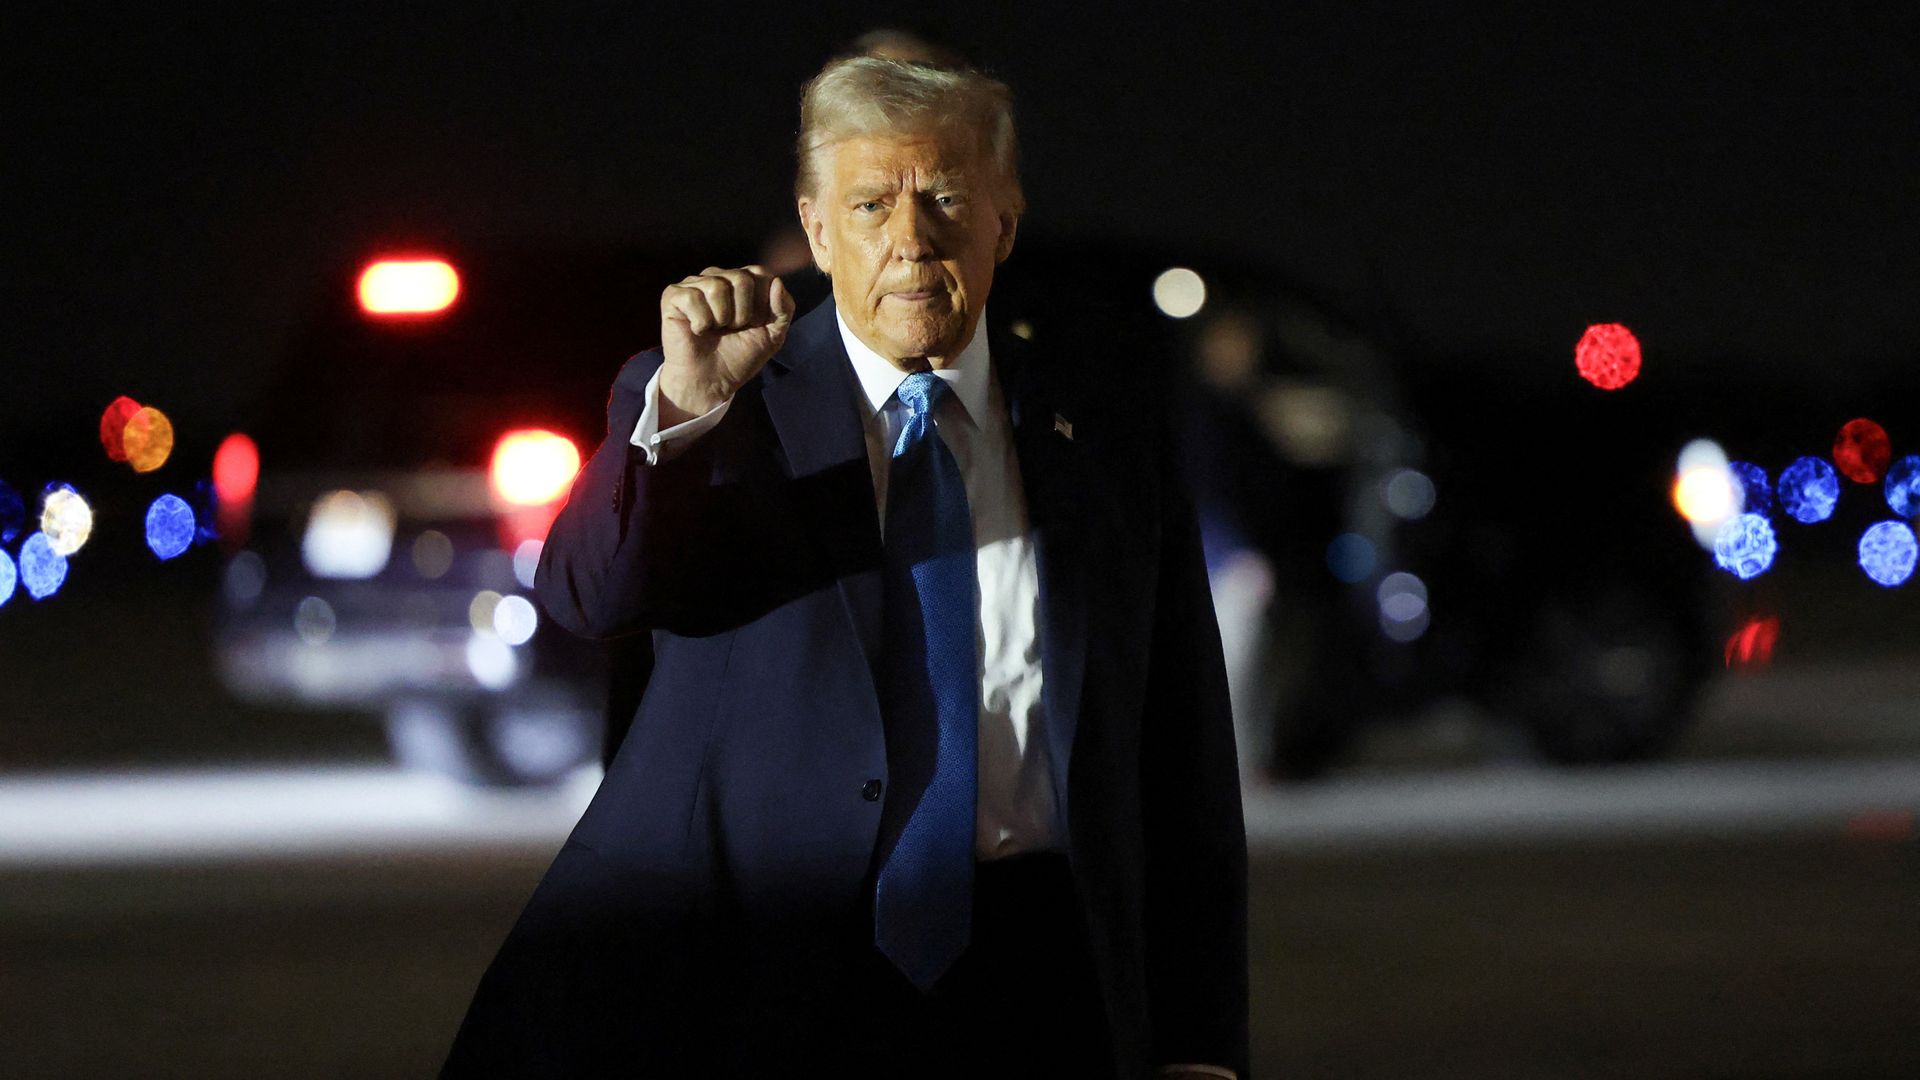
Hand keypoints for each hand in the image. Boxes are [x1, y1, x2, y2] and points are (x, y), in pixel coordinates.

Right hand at [658, 264, 795, 423]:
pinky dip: (700, 322)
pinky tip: (697, 330)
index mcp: (742, 282)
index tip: (753, 325)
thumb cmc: (739, 357)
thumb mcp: (773, 335)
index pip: (761, 274)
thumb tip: (777, 281)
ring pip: (717, 286)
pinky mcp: (673, 295)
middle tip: (731, 329)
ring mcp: (695, 284)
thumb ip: (784, 308)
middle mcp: (718, 277)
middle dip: (742, 313)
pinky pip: (693, 297)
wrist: (711, 381)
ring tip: (715, 330)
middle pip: (742, 279)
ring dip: (721, 318)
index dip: (762, 304)